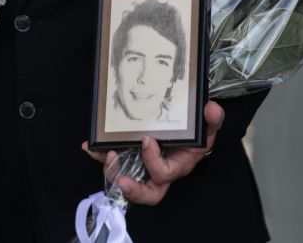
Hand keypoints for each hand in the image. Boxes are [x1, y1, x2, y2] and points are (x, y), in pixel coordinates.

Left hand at [83, 100, 223, 205]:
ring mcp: (143, 166)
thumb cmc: (196, 136)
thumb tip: (211, 108)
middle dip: (132, 189)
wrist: (187, 133)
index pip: (163, 174)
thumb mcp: (208, 127)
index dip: (153, 162)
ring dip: (111, 168)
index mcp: (177, 166)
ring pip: (125, 177)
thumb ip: (212, 120)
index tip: (146, 140)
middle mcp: (158, 172)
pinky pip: (114, 161)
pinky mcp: (130, 158)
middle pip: (147, 193)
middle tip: (121, 179)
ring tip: (103, 152)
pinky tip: (90, 146)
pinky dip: (99, 155)